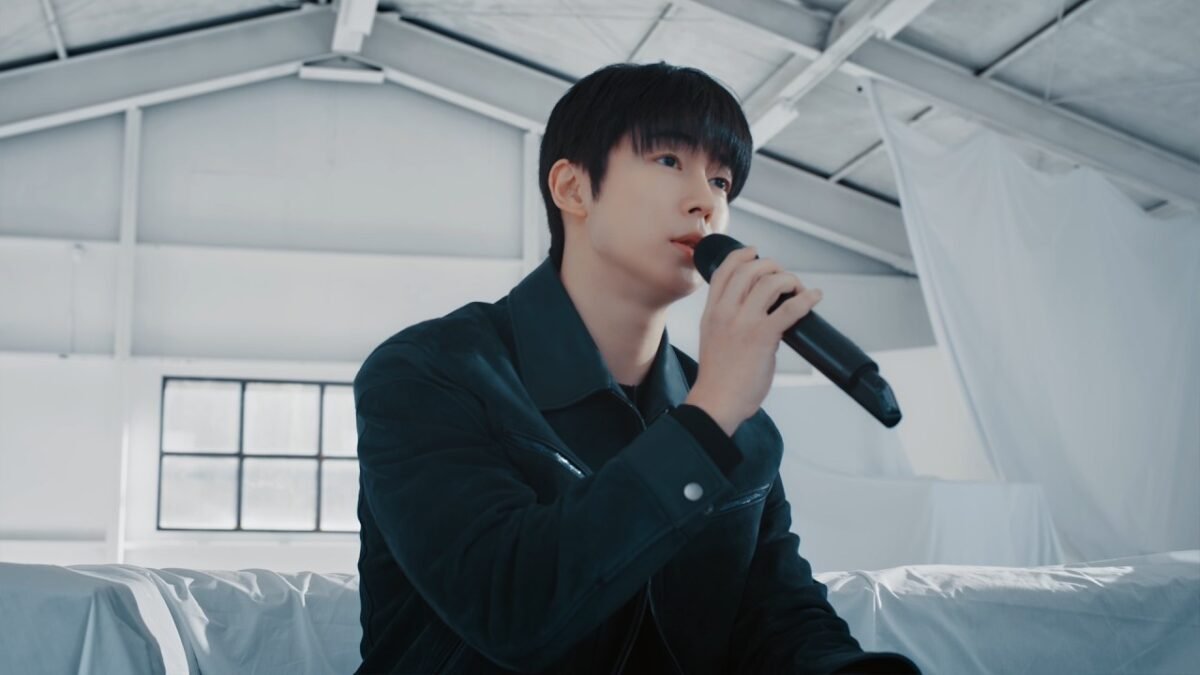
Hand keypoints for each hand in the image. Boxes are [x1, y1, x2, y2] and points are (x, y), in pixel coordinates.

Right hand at [684, 246, 821, 434]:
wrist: (716, 403)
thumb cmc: (718, 378)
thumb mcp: (713, 339)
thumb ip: (728, 321)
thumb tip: (758, 313)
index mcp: (712, 312)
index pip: (724, 270)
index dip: (742, 255)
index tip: (754, 252)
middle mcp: (726, 312)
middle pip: (750, 269)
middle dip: (772, 266)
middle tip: (783, 277)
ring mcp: (744, 323)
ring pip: (770, 282)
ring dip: (790, 280)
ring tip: (798, 290)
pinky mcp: (763, 337)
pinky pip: (789, 309)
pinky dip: (806, 299)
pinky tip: (814, 298)